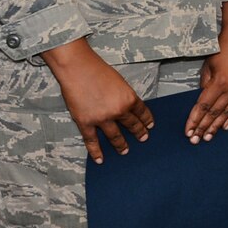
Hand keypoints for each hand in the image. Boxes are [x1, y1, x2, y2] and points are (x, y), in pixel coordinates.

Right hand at [43, 38, 152, 162]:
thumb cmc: (96, 69)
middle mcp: (118, 110)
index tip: (150, 126)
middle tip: (143, 139)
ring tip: (125, 150)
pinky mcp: (86, 122)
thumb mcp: (118, 81)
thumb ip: (123, 95)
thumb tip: (127, 107)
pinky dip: (96, 152)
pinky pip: (92, 141)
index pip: (142, 112)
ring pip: (115, 136)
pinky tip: (101, 159)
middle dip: (138, 133)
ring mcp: (102, 118)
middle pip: (131, 125)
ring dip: (121, 145)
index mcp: (129, 98)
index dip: (147, 120)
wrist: (76, 68)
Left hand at [187, 1, 227, 141]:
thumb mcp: (208, 65)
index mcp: (221, 81)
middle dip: (204, 127)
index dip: (195, 120)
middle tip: (196, 139)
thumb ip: (205, 84)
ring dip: (216, 126)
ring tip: (208, 137)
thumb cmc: (223, 47)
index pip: (204, 106)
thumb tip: (202, 99)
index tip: (189, 130)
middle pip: (215, 112)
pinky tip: (225, 126)